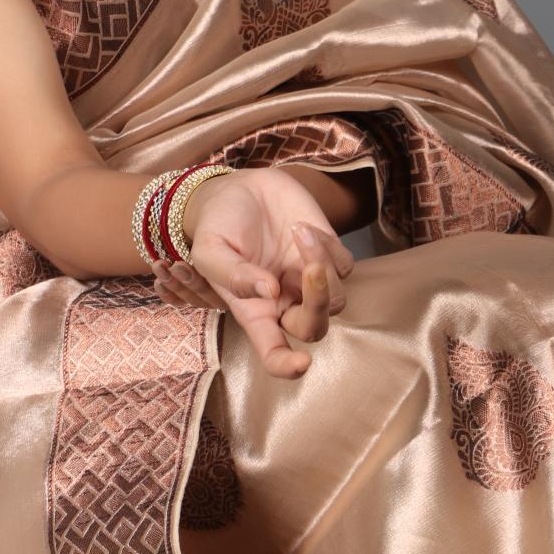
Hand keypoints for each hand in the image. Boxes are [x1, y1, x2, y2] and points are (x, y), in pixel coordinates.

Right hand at [149, 166, 356, 379]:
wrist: (238, 187)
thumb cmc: (218, 225)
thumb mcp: (210, 250)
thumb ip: (233, 275)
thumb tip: (269, 291)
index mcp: (255, 312)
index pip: (274, 354)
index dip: (287, 366)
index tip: (301, 364)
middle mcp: (285, 302)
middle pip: (315, 328)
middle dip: (319, 303)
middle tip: (310, 268)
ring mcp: (308, 280)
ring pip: (337, 298)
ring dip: (322, 264)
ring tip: (296, 231)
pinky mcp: (327, 255)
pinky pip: (344, 264)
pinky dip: (327, 246)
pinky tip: (301, 226)